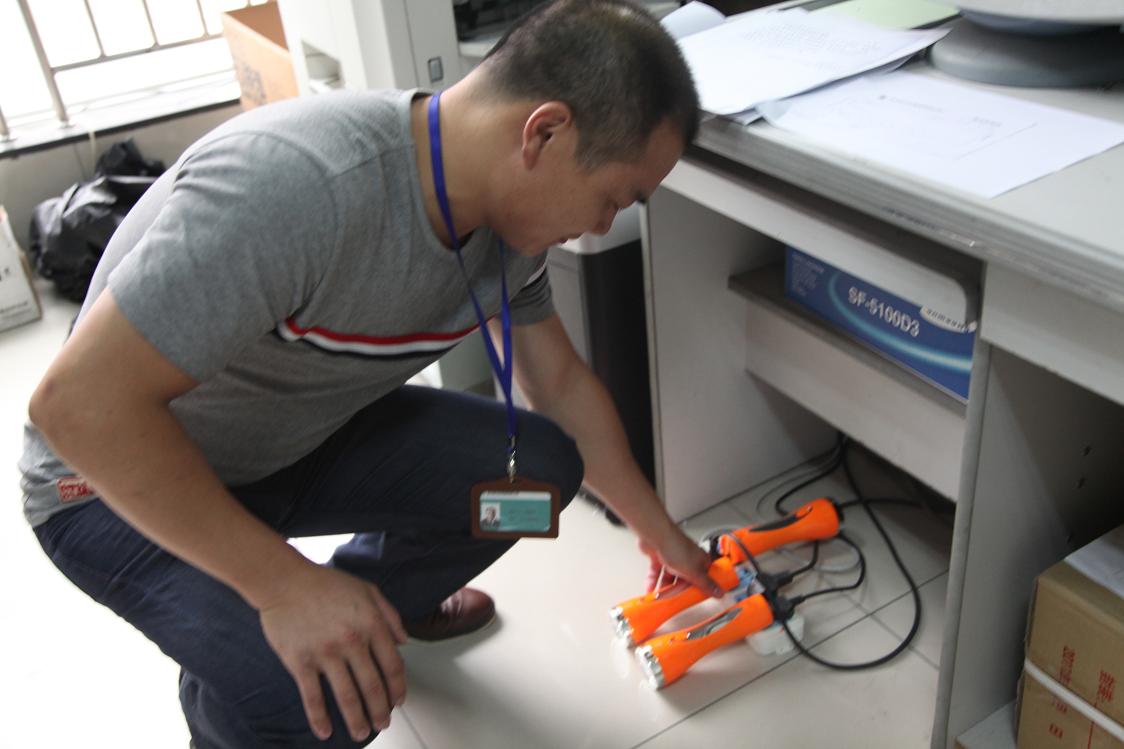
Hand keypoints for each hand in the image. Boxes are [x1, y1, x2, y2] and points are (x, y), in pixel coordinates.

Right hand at [258, 563, 408, 742]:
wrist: (285, 581)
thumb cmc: (326, 584)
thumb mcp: (368, 590)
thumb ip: (390, 615)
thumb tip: (404, 641)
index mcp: (372, 624)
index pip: (392, 665)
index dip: (398, 688)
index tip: (398, 701)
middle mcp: (352, 641)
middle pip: (373, 686)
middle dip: (380, 710)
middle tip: (382, 723)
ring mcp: (326, 653)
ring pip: (347, 696)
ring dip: (356, 720)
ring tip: (361, 733)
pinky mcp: (300, 662)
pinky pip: (312, 697)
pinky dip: (319, 718)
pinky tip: (325, 733)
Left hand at [639, 525, 723, 597]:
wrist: (656, 535)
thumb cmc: (675, 547)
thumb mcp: (694, 572)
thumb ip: (706, 584)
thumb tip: (720, 592)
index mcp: (700, 560)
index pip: (704, 578)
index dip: (699, 589)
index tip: (693, 599)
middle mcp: (688, 558)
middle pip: (685, 579)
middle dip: (678, 590)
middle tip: (674, 599)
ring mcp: (673, 556)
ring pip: (670, 576)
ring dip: (664, 587)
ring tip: (659, 596)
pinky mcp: (660, 556)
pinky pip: (658, 572)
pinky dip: (654, 580)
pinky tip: (651, 588)